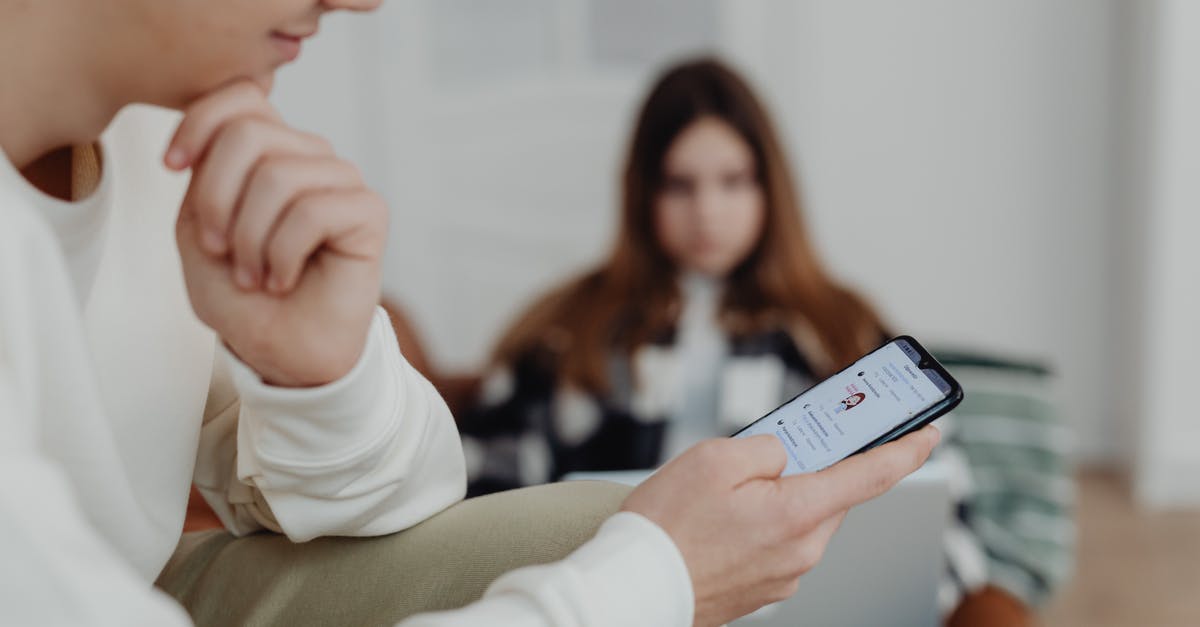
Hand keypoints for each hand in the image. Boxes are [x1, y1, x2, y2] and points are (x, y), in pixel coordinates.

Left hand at [167, 81, 386, 386]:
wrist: (281, 353)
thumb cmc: (242, 296)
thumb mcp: (196, 230)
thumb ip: (202, 177)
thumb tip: (219, 134)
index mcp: (268, 151)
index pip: (241, 97)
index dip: (198, 123)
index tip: (172, 169)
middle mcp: (308, 156)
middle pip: (249, 134)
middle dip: (218, 200)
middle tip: (219, 251)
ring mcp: (341, 180)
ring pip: (279, 176)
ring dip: (250, 239)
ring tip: (254, 275)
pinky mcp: (368, 211)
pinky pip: (312, 212)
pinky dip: (283, 255)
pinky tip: (284, 279)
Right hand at [622, 426, 940, 626]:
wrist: (633, 587)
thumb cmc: (666, 525)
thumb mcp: (714, 458)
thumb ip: (766, 445)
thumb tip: (789, 451)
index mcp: (798, 512)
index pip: (873, 475)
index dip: (906, 448)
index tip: (929, 431)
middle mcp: (803, 550)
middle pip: (829, 494)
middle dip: (808, 468)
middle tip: (773, 450)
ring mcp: (786, 575)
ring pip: (802, 519)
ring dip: (778, 498)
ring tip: (725, 494)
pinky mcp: (766, 589)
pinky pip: (779, 544)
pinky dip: (762, 525)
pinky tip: (720, 523)